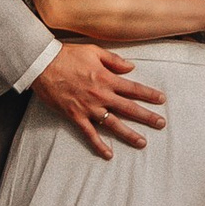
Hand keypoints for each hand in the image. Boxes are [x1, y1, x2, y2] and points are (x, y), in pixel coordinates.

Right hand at [35, 42, 167, 158]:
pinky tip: (108, 154)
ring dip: (129, 134)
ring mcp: (88, 107)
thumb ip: (114, 60)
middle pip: (129, 108)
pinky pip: (89, 134)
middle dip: (147, 117)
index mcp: (107, 78)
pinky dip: (99, 145)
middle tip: (161, 124)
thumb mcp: (94, 51)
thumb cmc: (68, 55)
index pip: (133, 89)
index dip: (149, 94)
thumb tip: (131, 67)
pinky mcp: (75, 116)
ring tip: (142, 142)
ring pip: (113, 124)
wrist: (43, 65)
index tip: (161, 100)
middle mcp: (101, 95)